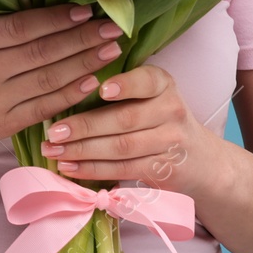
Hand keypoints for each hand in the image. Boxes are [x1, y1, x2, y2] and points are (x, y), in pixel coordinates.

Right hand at [0, 3, 126, 157]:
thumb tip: (40, 14)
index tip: (85, 12)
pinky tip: (91, 81)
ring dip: (85, 63)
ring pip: (49, 79)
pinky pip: (44, 107)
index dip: (58, 19)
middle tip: (114, 28)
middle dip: (83, 39)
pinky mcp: (1, 126)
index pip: (23, 27)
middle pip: (44, 52)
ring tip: (111, 50)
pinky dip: (70, 94)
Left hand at [38, 63, 216, 196]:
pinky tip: (69, 168)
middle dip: (84, 127)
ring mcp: (170, 142)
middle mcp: (171, 110)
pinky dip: (93, 170)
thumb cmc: (158, 118)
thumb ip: (120, 88)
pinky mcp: (164, 170)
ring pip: (121, 148)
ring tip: (52, 151)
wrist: (200, 160)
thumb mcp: (150, 94)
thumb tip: (66, 89)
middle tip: (53, 131)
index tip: (100, 90)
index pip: (147, 81)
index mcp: (164, 84)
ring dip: (82, 151)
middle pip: (124, 120)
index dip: (124, 85)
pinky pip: (123, 169)